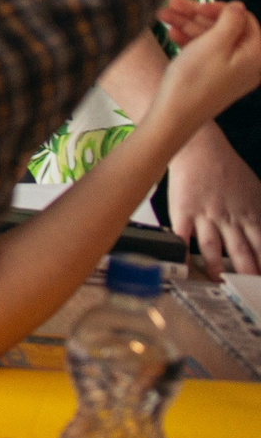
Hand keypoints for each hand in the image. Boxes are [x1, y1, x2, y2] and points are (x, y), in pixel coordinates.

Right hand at [148, 1, 260, 133]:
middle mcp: (246, 63)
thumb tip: (239, 6)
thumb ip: (230, 21)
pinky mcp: (213, 78)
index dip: (221, 9)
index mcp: (255, 55)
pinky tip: (170, 34)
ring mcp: (229, 71)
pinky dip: (188, 41)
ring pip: (211, 38)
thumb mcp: (214, 43)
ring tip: (161, 15)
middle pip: (226, 28)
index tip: (197, 5)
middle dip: (197, 14)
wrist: (175, 116)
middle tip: (171, 4)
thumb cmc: (195, 79)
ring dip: (187, 24)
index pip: (246, 20)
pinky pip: (205, 52)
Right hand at [168, 120, 260, 276]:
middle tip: (250, 290)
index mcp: (250, 212)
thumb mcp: (255, 190)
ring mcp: (206, 216)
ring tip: (221, 283)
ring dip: (218, 269)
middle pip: (242, 252)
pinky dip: (184, 254)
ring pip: (214, 249)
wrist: (198, 147)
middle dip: (248, 274)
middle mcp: (230, 218)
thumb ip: (259, 214)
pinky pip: (183, 237)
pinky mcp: (183, 212)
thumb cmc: (226, 167)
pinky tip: (185, 267)